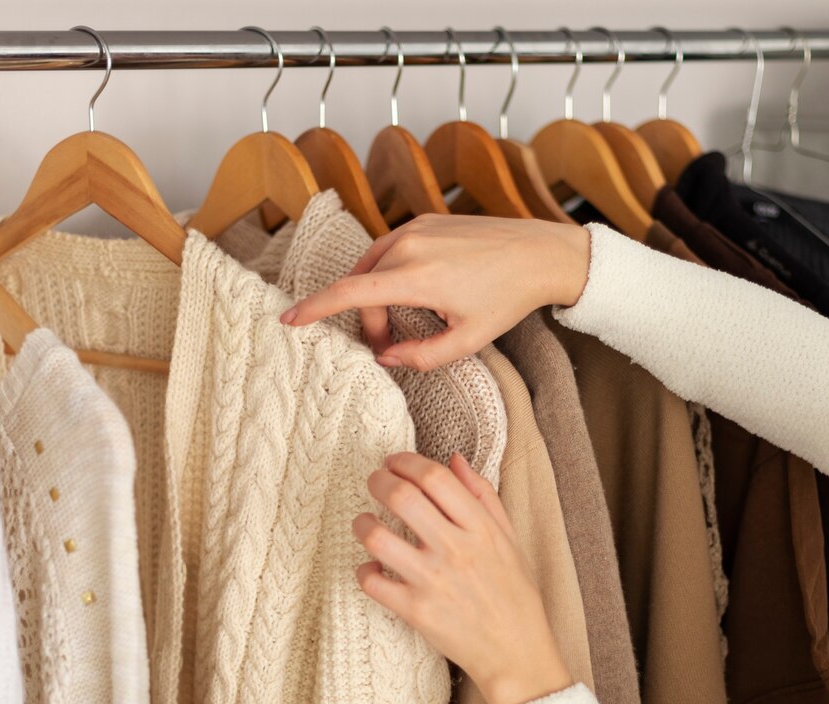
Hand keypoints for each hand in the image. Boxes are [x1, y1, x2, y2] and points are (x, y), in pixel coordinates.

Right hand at [280, 214, 591, 372]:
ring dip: (377, 298)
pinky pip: (390, 250)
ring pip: (373, 267)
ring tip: (401, 324)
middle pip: (363, 287)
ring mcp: (416, 228)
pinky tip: (414, 294)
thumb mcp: (469, 339)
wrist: (541, 252)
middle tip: (390, 348)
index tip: (288, 321)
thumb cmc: (508, 298)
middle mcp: (409, 245)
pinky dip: (389, 276)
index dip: (313, 309)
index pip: (350, 293)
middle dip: (370, 322)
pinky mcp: (425, 220)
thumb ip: (423, 356)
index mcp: (417, 276)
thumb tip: (386, 357)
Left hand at [353, 451, 573, 703]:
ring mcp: (433, 581)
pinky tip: (373, 569)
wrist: (517, 654)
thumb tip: (454, 459)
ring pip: (377, 538)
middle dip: (378, 480)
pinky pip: (372, 583)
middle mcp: (456, 550)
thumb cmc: (515, 595)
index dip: (407, 461)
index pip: (435, 478)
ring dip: (362, 524)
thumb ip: (483, 496)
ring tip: (364, 523)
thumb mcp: (509, 539)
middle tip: (374, 481)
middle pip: (401, 497)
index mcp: (481, 529)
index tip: (394, 461)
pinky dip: (364, 572)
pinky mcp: (416, 612)